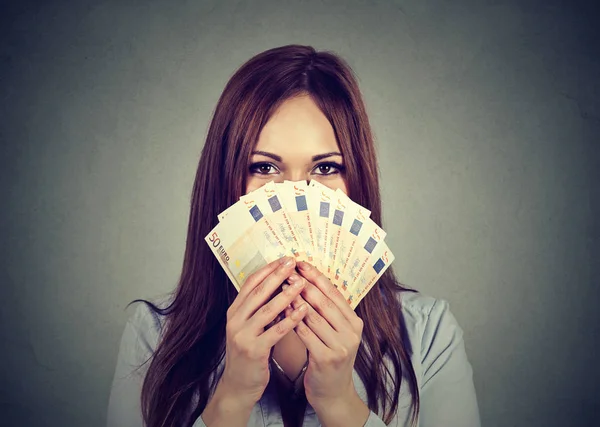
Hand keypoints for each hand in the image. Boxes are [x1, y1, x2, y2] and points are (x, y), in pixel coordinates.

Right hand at [219, 256, 307, 407]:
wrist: (238, 386)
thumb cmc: (249, 354)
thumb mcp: (250, 327)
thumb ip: (260, 309)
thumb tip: (280, 287)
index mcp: (235, 311)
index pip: (250, 283)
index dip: (267, 270)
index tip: (284, 259)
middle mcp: (235, 320)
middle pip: (258, 292)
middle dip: (276, 275)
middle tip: (293, 263)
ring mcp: (242, 335)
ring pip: (267, 309)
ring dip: (286, 295)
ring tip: (301, 283)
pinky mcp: (254, 350)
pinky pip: (275, 331)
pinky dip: (290, 319)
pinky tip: (303, 310)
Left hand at [284, 261, 364, 413]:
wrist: (333, 393)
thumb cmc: (329, 357)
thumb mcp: (335, 333)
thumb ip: (327, 312)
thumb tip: (307, 282)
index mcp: (354, 322)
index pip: (334, 293)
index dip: (316, 277)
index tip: (301, 263)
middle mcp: (351, 332)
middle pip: (324, 302)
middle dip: (304, 284)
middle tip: (288, 271)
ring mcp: (341, 345)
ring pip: (313, 316)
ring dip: (295, 299)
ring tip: (281, 287)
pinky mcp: (327, 358)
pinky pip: (305, 333)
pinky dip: (292, 320)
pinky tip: (281, 311)